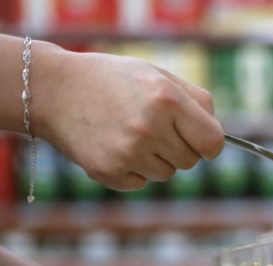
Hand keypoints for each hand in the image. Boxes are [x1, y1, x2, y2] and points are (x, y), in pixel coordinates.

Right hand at [35, 47, 224, 190]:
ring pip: (166, 175)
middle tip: (153, 127)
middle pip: (190, 162)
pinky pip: (141, 183)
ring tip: (129, 132)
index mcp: (167, 100)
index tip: (199, 139)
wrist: (54, 90)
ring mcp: (128, 153)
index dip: (208, 143)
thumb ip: (196, 101)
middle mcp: (149, 128)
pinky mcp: (109, 172)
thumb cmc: (114, 81)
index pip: (213, 143)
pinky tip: (113, 145)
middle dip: (179, 148)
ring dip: (156, 159)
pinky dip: (132, 170)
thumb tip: (218, 137)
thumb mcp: (158, 75)